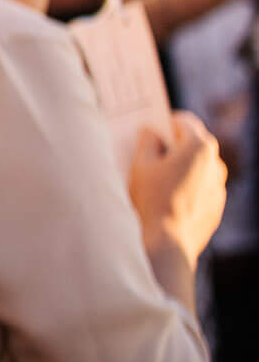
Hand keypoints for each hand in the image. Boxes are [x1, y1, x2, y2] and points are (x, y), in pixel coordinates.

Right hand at [129, 111, 227, 266]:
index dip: (164, 120)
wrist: (168, 242)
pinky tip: (166, 197)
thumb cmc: (152, 198)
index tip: (150, 125)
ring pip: (198, 166)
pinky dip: (187, 185)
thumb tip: (152, 134)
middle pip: (194, 143)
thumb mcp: (141, 164)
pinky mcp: (217, 206)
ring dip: (181, 166)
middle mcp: (216, 163)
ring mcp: (219, 186)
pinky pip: (200, 187)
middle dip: (173, 143)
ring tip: (156, 176)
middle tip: (149, 149)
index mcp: (199, 146)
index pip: (184, 120)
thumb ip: (147, 141)